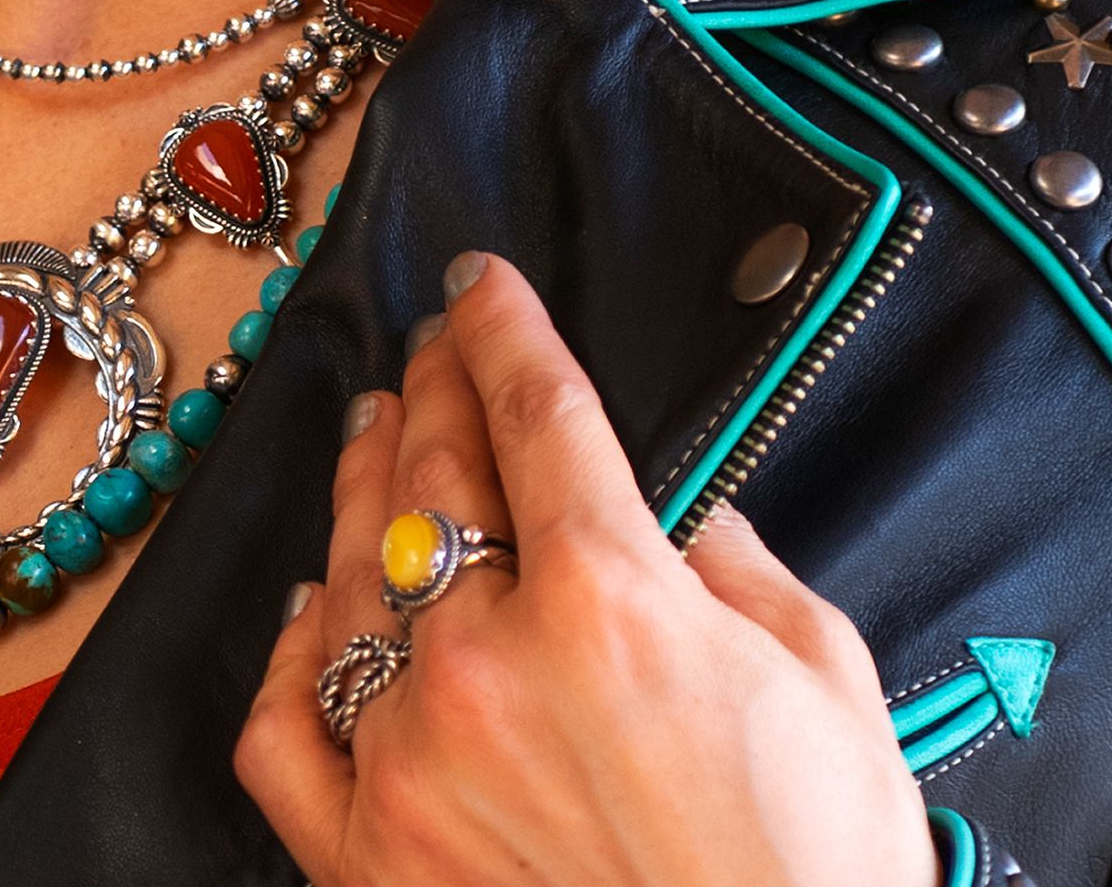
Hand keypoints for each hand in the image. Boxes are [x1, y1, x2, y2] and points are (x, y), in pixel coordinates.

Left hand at [235, 250, 938, 886]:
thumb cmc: (812, 877)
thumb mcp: (826, 684)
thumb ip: (743, 568)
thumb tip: (685, 520)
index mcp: (607, 600)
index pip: (533, 413)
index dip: (502, 329)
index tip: (479, 284)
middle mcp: (486, 664)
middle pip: (433, 478)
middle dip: (431, 389)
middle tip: (428, 350)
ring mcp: (406, 761)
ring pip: (350, 579)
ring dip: (359, 488)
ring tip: (373, 433)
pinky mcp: (361, 858)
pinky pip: (284, 724)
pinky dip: (290, 651)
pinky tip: (309, 606)